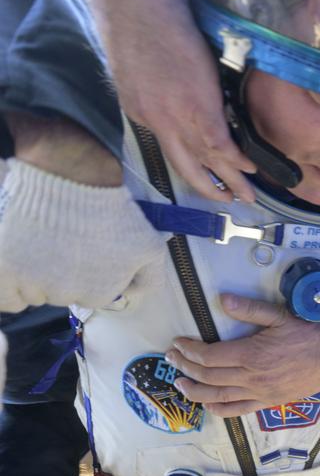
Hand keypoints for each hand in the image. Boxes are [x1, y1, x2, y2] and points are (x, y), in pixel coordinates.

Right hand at [0, 158, 167, 311]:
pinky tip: (16, 263)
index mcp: (99, 293)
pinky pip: (6, 297)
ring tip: (38, 244)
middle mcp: (65, 295)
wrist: (70, 175)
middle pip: (57, 295)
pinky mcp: (5, 271)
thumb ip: (149, 279)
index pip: (86, 296)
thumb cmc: (109, 206)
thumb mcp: (148, 244)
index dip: (83, 273)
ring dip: (32, 277)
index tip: (80, 250)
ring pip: (30, 295)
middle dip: (58, 274)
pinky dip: (9, 285)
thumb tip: (133, 299)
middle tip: (58, 241)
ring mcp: (33, 284)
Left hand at [87, 0, 256, 202]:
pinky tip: (249, 167)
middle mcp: (157, 123)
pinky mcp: (198, 109)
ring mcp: (178, 118)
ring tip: (246, 195)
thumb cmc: (139, 21)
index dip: (192, 158)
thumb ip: (156, 86)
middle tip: (227, 201)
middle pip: (186, 166)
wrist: (139, 4)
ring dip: (230, 181)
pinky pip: (220, 145)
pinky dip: (236, 159)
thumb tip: (175, 89)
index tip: (207, 167)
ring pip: (206, 161)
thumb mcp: (139, 66)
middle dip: (208, 187)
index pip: (170, 143)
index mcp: (142, 111)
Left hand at [166, 298, 319, 415]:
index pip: (209, 355)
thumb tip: (222, 299)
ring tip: (179, 383)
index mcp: (251, 354)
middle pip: (208, 376)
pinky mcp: (268, 402)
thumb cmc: (308, 333)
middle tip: (171, 359)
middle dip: (185, 367)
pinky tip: (207, 405)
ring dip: (194, 391)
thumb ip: (249, 309)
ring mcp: (259, 393)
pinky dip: (219, 409)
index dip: (189, 350)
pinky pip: (238, 410)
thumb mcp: (279, 315)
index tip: (177, 343)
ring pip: (217, 396)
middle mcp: (251, 377)